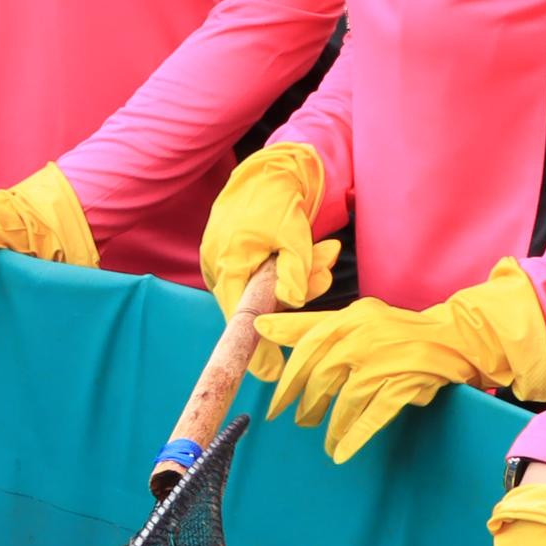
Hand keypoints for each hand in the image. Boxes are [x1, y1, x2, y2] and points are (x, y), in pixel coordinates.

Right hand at [198, 144, 336, 355]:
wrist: (264, 171)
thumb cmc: (275, 200)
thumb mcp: (292, 235)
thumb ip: (295, 270)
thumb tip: (293, 300)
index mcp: (228, 267)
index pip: (239, 320)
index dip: (255, 349)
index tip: (271, 374)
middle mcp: (222, 270)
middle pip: (260, 303)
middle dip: (297, 288)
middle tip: (322, 270)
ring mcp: (228, 265)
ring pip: (268, 287)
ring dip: (300, 273)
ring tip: (323, 250)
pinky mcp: (239, 260)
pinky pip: (266, 275)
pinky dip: (291, 266)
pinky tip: (313, 250)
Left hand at [257, 261, 545, 464]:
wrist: (451, 337)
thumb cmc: (392, 330)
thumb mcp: (351, 319)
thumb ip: (307, 325)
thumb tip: (260, 325)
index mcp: (348, 319)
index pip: (306, 347)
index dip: (287, 378)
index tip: (273, 403)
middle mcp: (364, 337)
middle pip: (322, 376)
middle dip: (307, 404)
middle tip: (299, 421)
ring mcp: (385, 361)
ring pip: (346, 399)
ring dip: (332, 425)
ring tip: (325, 440)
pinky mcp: (405, 383)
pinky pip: (373, 415)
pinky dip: (355, 436)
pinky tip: (342, 452)